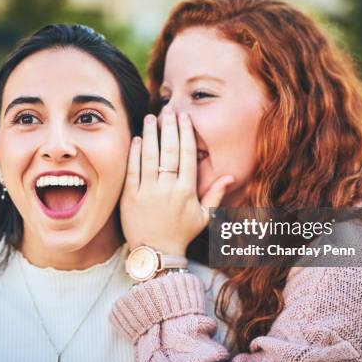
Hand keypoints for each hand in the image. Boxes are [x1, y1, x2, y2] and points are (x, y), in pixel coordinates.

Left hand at [120, 106, 233, 255]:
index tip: (184, 117)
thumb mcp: (204, 217)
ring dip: (150, 134)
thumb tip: (231, 176)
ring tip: (151, 118)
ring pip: (150, 156)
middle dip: (169, 127)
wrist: (156, 253)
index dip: (186, 133)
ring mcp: (147, 192)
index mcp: (187, 191)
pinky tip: (136, 139)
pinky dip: (134, 153)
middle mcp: (168, 188)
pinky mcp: (130, 197)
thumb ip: (216, 194)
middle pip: (170, 150)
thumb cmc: (181, 233)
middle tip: (168, 109)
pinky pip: (132, 170)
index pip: (187, 155)